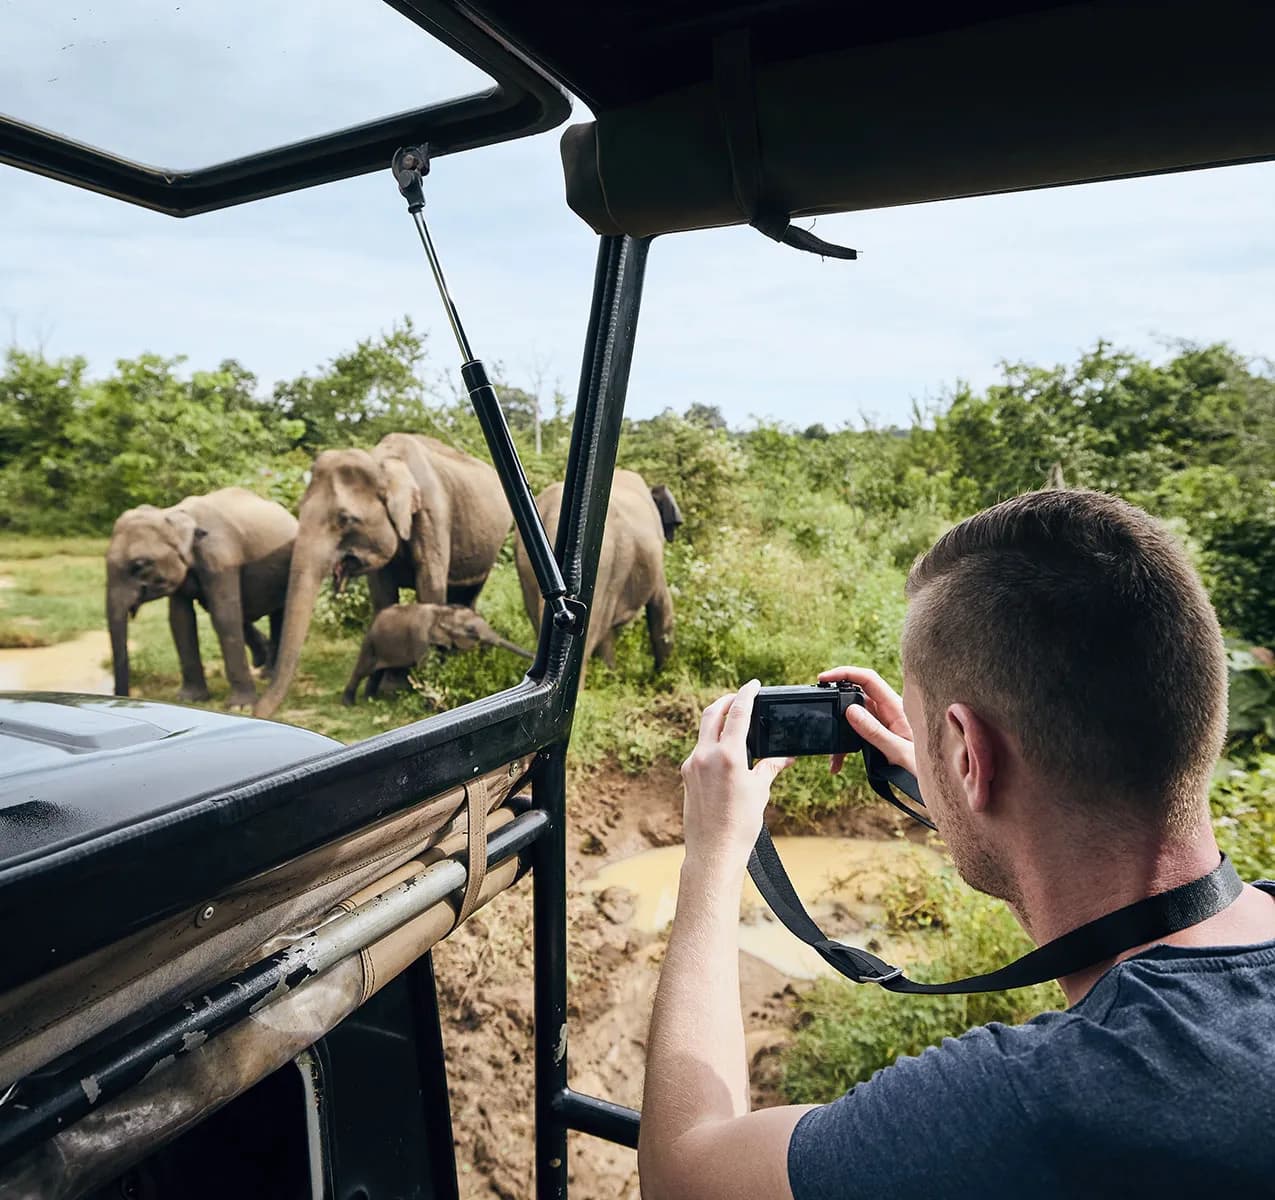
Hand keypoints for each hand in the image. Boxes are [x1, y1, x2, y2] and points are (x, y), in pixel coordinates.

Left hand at [680, 680, 792, 879]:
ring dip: (717, 720)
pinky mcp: (686, 775)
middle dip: (727, 701)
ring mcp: (692, 764)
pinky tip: (724, 750)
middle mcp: (705, 755)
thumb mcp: (760, 791)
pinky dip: (711, 742)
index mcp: (727, 755)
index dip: (746, 694)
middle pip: (712, 713)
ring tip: (733, 722)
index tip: (753, 684)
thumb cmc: (740, 825)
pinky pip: (699, 749)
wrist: (714, 851)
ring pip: (703, 731)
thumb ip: (770, 766)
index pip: (737, 713)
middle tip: (740, 697)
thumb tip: (787, 757)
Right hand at [818, 665, 917, 777]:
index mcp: (897, 708)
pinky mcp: (880, 737)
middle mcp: (889, 711)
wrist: (940, 785)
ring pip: (854, 718)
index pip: (868, 679)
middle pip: (856, 697)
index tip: (824, 678)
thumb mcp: (899, 753)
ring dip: (840, 734)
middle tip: (822, 719)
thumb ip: (875, 732)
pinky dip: (845, 748)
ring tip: (833, 757)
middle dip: (837, 707)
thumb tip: (850, 710)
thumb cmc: (926, 768)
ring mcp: (884, 724)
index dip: (845, 673)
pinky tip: (838, 764)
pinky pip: (857, 735)